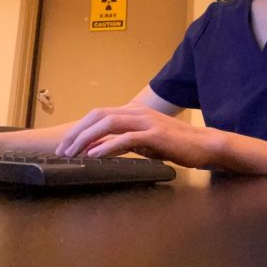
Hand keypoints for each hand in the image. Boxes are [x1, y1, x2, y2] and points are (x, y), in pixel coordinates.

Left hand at [54, 103, 221, 168]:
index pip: (99, 114)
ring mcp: (146, 121)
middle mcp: (138, 112)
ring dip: (87, 138)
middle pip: (99, 115)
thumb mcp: (144, 142)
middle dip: (77, 132)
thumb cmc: (176, 144)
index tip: (66, 145)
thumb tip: (98, 149)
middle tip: (63, 150)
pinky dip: (107, 146)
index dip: (80, 128)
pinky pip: (126, 138)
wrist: (204, 145)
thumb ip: (123, 141)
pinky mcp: (155, 135)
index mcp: (134, 111)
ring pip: (109, 123)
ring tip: (73, 153)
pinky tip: (95, 155)